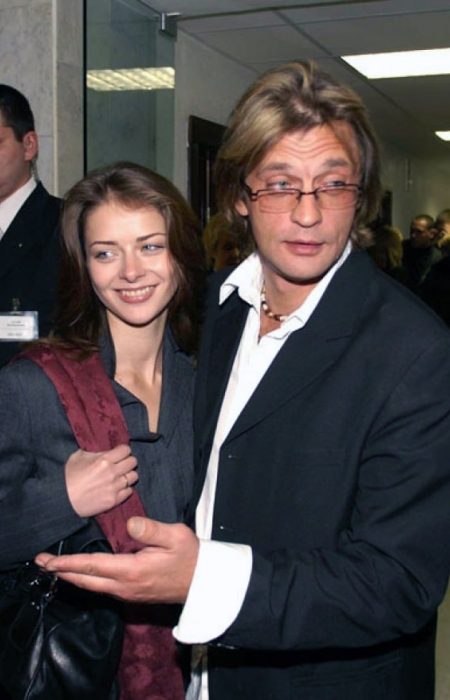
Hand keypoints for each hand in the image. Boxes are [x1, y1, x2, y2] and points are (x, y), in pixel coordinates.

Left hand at [35, 517, 198, 603]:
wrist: (204, 583)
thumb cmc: (191, 556)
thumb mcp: (176, 536)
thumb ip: (152, 529)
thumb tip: (130, 523)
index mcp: (132, 570)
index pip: (93, 566)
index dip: (69, 563)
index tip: (49, 560)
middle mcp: (125, 586)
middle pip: (86, 581)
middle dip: (61, 572)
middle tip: (40, 563)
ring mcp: (127, 593)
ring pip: (92, 587)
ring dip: (72, 577)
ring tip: (55, 568)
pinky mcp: (131, 594)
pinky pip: (101, 588)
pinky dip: (86, 580)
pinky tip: (81, 575)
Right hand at [65, 444, 137, 516]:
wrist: (62, 500)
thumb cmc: (67, 477)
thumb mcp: (77, 457)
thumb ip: (94, 452)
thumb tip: (103, 451)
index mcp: (104, 459)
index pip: (126, 450)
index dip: (122, 451)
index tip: (118, 454)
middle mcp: (112, 472)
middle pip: (133, 462)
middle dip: (127, 462)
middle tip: (120, 465)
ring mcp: (114, 487)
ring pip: (134, 476)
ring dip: (127, 475)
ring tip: (119, 477)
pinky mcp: (114, 501)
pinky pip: (129, 491)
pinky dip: (124, 489)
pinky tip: (116, 488)